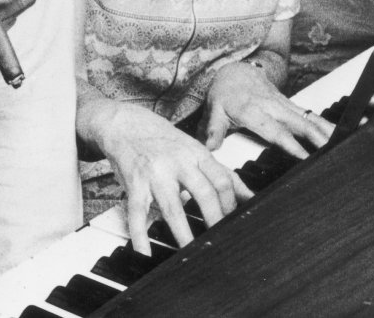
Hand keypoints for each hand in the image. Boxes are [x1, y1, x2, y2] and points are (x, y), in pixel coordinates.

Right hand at [94, 101, 251, 253]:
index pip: (222, 180)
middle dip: (215, 220)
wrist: (123, 123)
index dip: (231, 203)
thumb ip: (222, 173)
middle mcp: (177, 162)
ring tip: (191, 251)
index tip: (233, 221)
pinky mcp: (134, 183)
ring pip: (173, 207)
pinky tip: (144, 252)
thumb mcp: (195, 150)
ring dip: (183, 233)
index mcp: (195, 153)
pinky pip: (137, 213)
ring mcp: (155, 173)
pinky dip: (140, 236)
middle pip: (204, 193)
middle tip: (219, 240)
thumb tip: (250, 197)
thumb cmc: (162, 139)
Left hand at [202, 61, 334, 158]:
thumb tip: (210, 148)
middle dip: (317, 139)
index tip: (305, 157)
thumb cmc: (224, 93)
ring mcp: (284, 105)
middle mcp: (272, 107)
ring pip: (309, 118)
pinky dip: (326, 125)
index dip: (291, 144)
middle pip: (299, 124)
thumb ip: (212, 129)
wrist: (236, 70)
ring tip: (344, 145)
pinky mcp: (291, 105)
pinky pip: (311, 115)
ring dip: (327, 132)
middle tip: (333, 154)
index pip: (275, 131)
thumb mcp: (213, 109)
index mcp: (253, 111)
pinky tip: (340, 134)